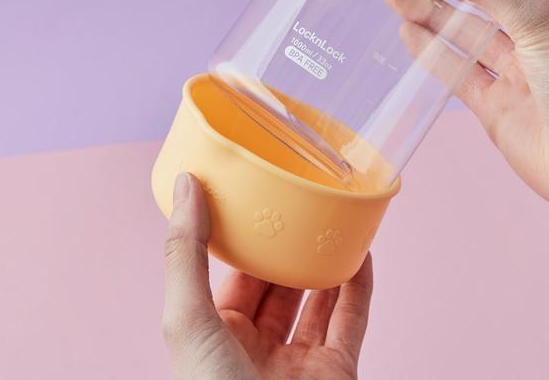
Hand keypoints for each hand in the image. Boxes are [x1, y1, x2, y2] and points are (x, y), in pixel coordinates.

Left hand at [163, 173, 372, 379]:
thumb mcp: (187, 320)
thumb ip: (186, 253)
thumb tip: (187, 186)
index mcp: (215, 339)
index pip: (230, 278)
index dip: (242, 240)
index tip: (252, 199)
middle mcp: (257, 350)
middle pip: (275, 285)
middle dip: (287, 247)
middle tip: (298, 203)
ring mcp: (300, 362)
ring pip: (317, 299)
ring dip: (326, 261)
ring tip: (333, 220)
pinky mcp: (338, 372)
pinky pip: (352, 319)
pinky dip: (359, 285)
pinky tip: (362, 252)